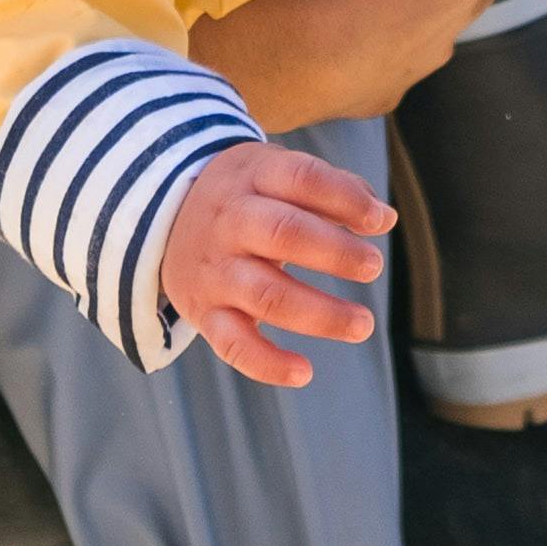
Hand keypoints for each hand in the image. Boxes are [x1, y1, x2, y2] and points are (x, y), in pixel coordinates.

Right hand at [160, 139, 395, 385]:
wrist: (162, 218)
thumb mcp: (278, 172)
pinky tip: (303, 372)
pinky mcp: (204, 312)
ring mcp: (215, 270)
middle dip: (336, 252)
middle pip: (284, 233)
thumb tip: (383, 218)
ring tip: (362, 324)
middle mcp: (229, 222)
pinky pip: (232, 344)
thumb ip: (333, 189)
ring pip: (266, 294)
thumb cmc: (247, 198)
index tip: (380, 221)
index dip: (346, 199)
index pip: (302, 179)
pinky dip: (266, 363)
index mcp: (252, 176)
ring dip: (320, 313)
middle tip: (373, 266)